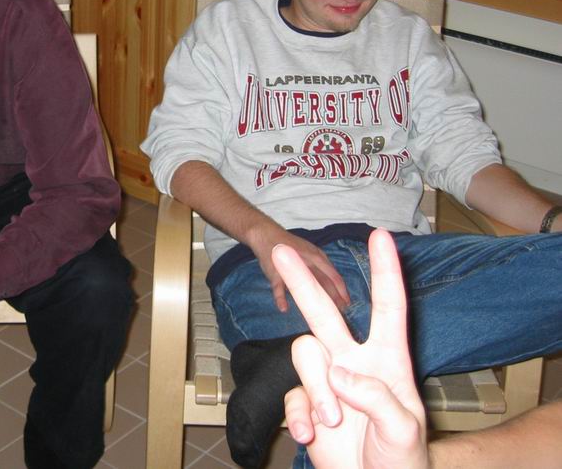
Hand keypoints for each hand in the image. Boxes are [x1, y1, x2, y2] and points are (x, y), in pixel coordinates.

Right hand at [254, 230, 349, 312]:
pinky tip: (284, 309)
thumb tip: (334, 285)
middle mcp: (307, 261)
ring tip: (321, 316)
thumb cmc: (291, 246)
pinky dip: (280, 298)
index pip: (334, 276)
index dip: (342, 291)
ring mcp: (291, 266)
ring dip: (315, 301)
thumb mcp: (311, 251)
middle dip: (334, 299)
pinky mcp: (275, 272)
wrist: (267, 235)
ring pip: (305, 285)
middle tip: (340, 313)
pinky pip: (278, 287)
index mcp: (317, 256)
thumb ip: (321, 266)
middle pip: (324, 282)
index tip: (348, 304)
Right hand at [273, 229, 427, 468]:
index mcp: (388, 361)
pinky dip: (298, 416)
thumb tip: (339, 374)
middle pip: (325, 314)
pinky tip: (311, 436)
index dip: (385, 272)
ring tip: (332, 422)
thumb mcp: (404, 431)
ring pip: (304, 356)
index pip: (388, 309)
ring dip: (316, 391)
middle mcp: (354, 362)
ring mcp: (327, 382)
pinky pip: (291, 395)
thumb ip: (377, 398)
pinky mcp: (305, 403)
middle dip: (303, 282)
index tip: (381, 237)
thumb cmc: (402, 460)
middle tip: (280, 251)